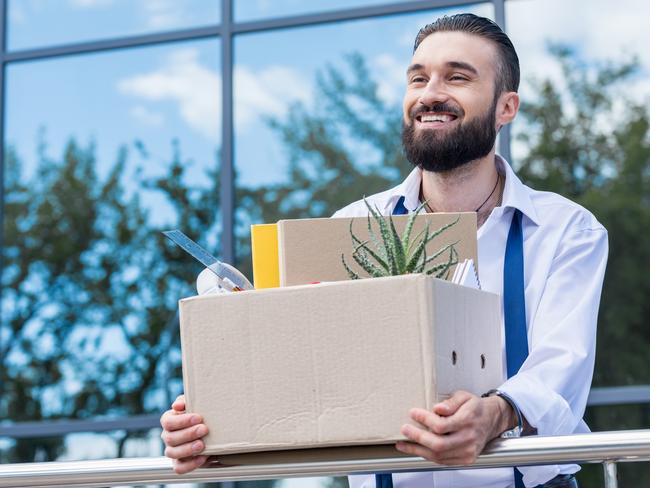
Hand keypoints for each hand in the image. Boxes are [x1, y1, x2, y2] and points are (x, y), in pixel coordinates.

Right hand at [160, 394, 209, 473]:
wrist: (210, 429)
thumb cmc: (200, 413)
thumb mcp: (194, 403)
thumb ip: (185, 401)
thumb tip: (177, 405)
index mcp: (168, 421)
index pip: (168, 422)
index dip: (182, 421)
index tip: (199, 418)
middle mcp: (167, 436)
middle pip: (170, 438)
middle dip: (188, 434)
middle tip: (204, 429)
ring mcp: (172, 451)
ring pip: (172, 453)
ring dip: (188, 449)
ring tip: (202, 445)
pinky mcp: (179, 463)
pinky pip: (179, 468)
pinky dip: (190, 464)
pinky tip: (203, 457)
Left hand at [395, 390, 514, 464]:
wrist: (491, 420)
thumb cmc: (475, 407)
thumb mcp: (464, 396)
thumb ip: (450, 402)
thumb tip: (437, 408)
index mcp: (468, 420)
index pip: (441, 425)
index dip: (424, 419)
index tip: (413, 413)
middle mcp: (468, 438)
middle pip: (438, 444)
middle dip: (418, 437)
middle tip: (404, 430)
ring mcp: (468, 451)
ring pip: (439, 456)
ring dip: (418, 450)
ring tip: (404, 444)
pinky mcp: (466, 459)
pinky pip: (443, 461)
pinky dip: (427, 456)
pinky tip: (417, 449)